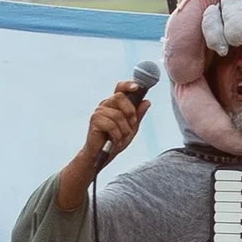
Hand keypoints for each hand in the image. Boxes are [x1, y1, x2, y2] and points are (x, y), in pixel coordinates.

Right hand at [56, 76, 151, 213]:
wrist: (101, 156)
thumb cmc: (115, 141)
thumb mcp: (131, 128)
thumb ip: (138, 115)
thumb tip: (147, 101)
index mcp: (114, 104)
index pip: (120, 88)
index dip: (128, 85)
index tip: (137, 87)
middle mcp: (105, 105)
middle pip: (119, 97)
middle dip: (129, 111)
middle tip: (132, 124)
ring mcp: (98, 113)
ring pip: (117, 114)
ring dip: (123, 130)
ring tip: (121, 138)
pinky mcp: (94, 122)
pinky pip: (111, 125)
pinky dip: (117, 136)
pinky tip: (114, 141)